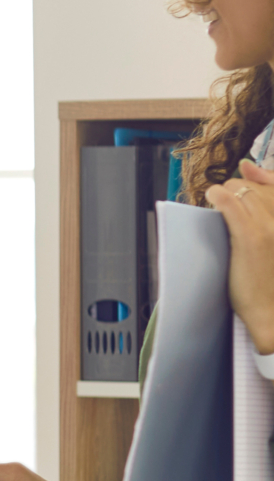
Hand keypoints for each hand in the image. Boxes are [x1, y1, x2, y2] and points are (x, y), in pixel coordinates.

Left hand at [210, 158, 273, 353]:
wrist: (272, 311)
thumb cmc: (270, 281)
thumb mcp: (271, 242)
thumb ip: (264, 208)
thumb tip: (246, 168)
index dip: (258, 177)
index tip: (245, 175)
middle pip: (255, 187)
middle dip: (237, 189)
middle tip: (226, 205)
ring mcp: (270, 228)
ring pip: (243, 192)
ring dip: (226, 194)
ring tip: (218, 206)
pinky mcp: (252, 238)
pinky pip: (232, 206)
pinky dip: (219, 196)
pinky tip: (212, 196)